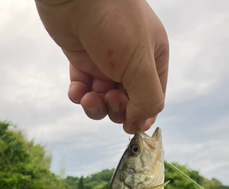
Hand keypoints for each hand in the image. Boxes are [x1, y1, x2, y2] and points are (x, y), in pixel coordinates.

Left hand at [35, 0, 168, 132]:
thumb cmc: (114, 21)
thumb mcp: (139, 65)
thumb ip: (147, 99)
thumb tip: (138, 126)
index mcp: (153, 59)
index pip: (153, 99)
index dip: (141, 115)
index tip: (129, 124)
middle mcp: (131, 62)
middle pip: (127, 104)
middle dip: (116, 109)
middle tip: (108, 98)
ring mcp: (105, 62)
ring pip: (104, 101)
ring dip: (96, 106)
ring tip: (88, 98)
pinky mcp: (82, 60)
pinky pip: (83, 90)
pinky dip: (79, 95)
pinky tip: (76, 90)